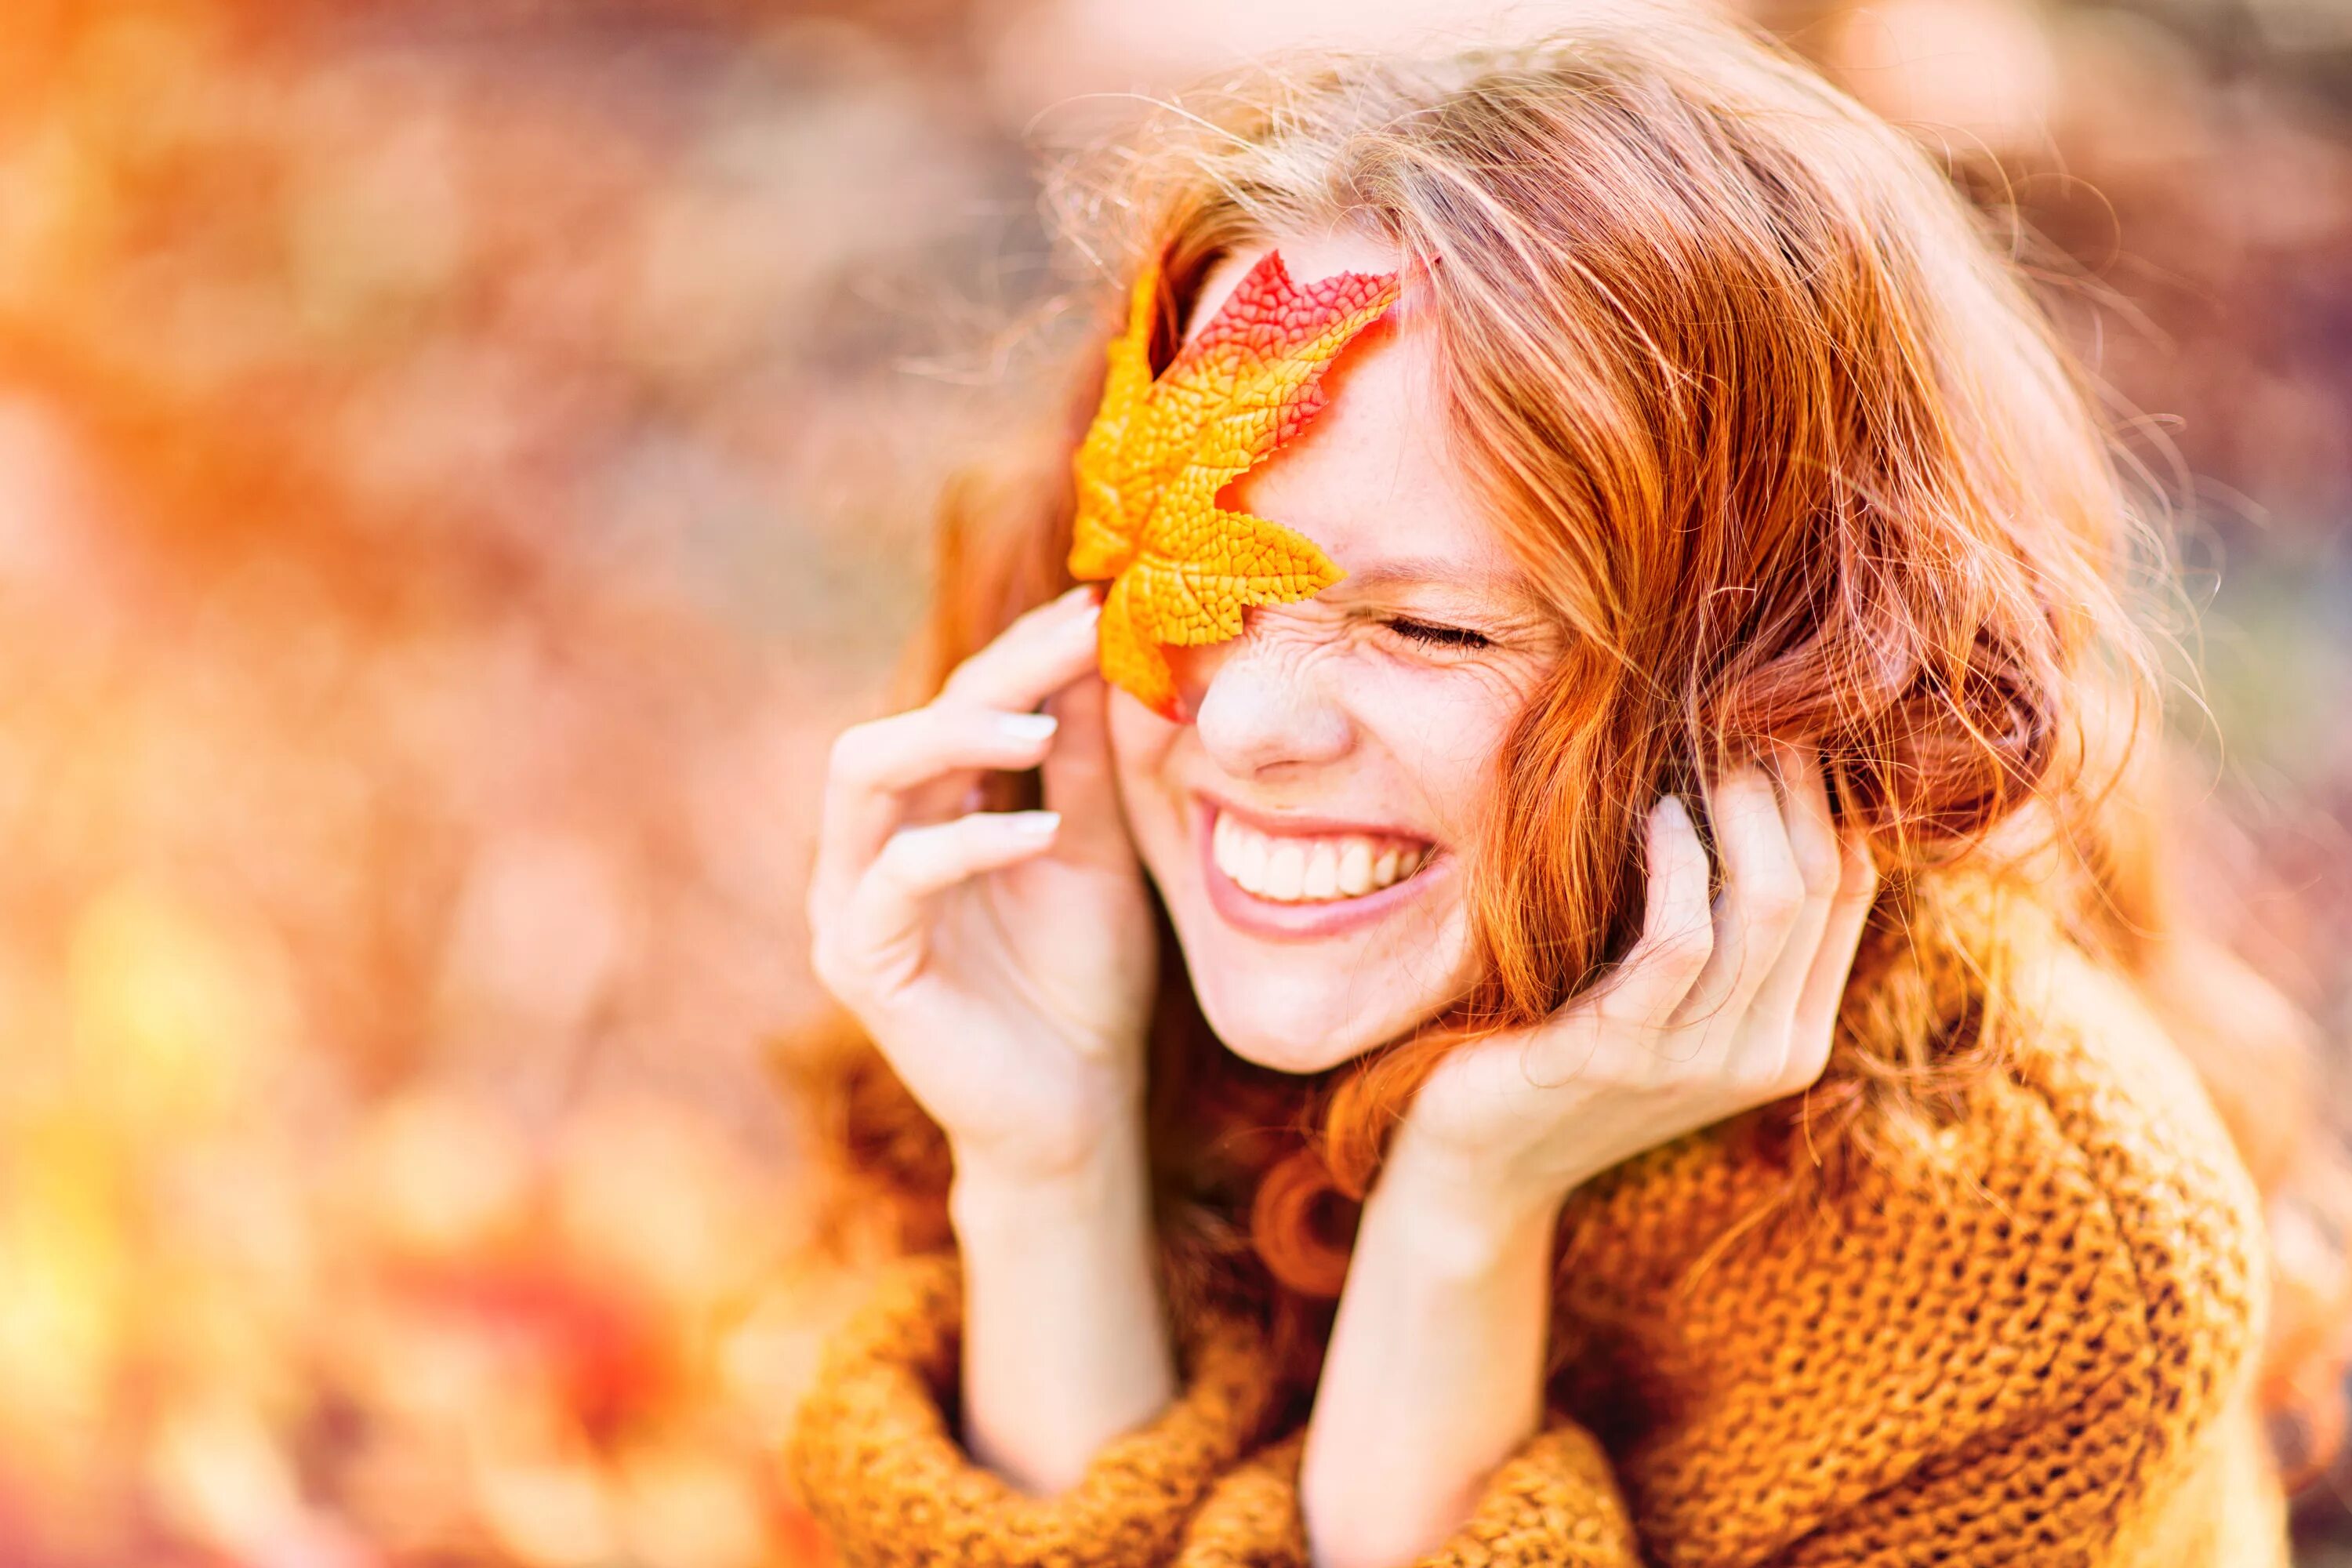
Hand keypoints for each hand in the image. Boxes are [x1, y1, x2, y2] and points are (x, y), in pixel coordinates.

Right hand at [807, 586, 1157, 1184]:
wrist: (1078, 1113)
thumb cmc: (1082, 984)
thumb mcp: (1094, 851)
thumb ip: (1083, 761)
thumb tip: (1097, 643)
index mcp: (923, 816)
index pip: (954, 706)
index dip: (1021, 652)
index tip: (1096, 606)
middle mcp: (872, 850)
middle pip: (899, 722)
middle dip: (984, 675)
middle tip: (1074, 641)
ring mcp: (853, 905)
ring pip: (861, 778)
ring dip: (950, 737)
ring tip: (1040, 726)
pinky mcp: (862, 965)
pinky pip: (893, 881)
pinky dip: (962, 843)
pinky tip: (1036, 832)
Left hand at [1385, 741, 1878, 1216]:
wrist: (1476, 1160)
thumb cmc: (1561, 1043)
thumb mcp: (1664, 987)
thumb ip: (1718, 917)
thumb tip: (1749, 775)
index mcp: (1793, 1035)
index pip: (1850, 883)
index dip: (1821, 786)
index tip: (1771, 715)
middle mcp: (1768, 1054)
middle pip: (1820, 880)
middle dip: (1786, 778)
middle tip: (1736, 707)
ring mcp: (1699, 1062)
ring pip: (1771, 901)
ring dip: (1739, 803)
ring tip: (1698, 741)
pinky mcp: (1620, 1053)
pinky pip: (1681, 938)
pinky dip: (1677, 860)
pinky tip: (1654, 813)